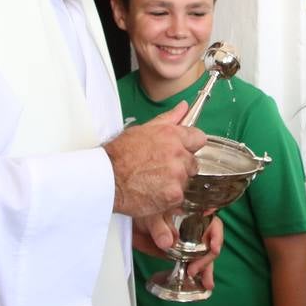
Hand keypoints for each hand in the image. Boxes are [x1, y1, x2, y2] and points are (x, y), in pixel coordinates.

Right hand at [104, 103, 205, 217]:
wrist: (106, 179)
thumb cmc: (119, 155)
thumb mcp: (142, 130)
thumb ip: (168, 119)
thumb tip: (183, 107)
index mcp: (172, 135)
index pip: (199, 138)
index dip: (189, 146)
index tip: (180, 151)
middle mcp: (178, 154)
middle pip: (192, 163)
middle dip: (180, 167)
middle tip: (159, 169)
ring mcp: (177, 176)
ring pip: (185, 181)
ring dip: (173, 183)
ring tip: (152, 182)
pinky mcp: (174, 195)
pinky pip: (178, 197)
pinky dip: (167, 198)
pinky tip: (152, 193)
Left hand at [131, 214, 223, 289]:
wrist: (132, 223)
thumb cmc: (145, 211)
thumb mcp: (152, 215)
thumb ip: (160, 227)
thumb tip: (168, 242)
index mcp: (192, 214)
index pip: (213, 223)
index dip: (216, 235)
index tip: (213, 247)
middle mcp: (194, 229)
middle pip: (209, 244)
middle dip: (206, 259)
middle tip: (194, 270)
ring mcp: (189, 243)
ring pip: (202, 256)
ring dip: (205, 270)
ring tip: (207, 284)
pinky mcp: (180, 255)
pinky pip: (192, 263)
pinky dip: (196, 274)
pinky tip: (199, 284)